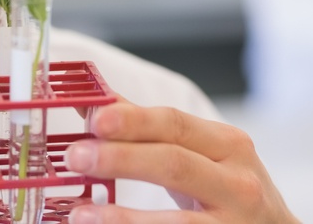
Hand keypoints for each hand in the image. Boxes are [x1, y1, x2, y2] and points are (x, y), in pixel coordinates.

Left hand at [65, 101, 298, 223]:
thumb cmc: (232, 190)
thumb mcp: (204, 154)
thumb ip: (152, 129)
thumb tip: (96, 100)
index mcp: (228, 145)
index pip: (175, 124)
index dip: (133, 121)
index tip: (94, 119)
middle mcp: (237, 181)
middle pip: (174, 163)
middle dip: (121, 158)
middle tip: (76, 156)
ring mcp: (232, 222)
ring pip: (177, 219)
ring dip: (123, 217)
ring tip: (82, 213)